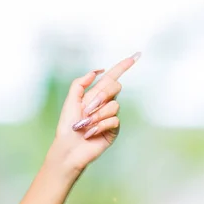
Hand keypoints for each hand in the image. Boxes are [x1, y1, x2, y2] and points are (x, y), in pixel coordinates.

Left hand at [47, 52, 138, 180]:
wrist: (69, 147)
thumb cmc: (67, 126)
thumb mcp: (70, 101)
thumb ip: (80, 83)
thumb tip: (97, 71)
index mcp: (94, 95)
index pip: (111, 77)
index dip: (123, 66)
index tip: (136, 55)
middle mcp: (104, 103)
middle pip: (115, 87)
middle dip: (101, 96)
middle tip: (86, 109)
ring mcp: (110, 116)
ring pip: (113, 106)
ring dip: (96, 116)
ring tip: (85, 125)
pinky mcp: (113, 129)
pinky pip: (114, 120)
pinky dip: (100, 126)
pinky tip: (90, 134)